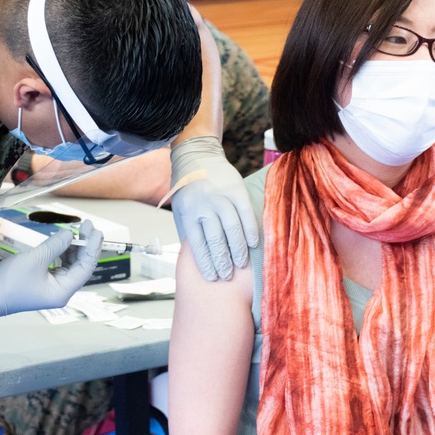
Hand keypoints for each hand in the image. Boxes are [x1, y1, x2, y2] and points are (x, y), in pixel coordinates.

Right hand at [0, 220, 102, 316]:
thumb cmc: (10, 282)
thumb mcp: (34, 259)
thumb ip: (55, 245)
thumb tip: (70, 234)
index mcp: (62, 291)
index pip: (85, 268)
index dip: (92, 248)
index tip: (96, 231)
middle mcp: (61, 290)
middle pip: (81, 265)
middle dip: (85, 245)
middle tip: (88, 226)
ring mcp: (54, 286)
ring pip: (71, 264)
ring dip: (75, 247)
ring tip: (78, 230)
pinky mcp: (46, 282)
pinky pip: (61, 265)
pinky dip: (64, 252)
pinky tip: (64, 241)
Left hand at [169, 136, 258, 280]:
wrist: (196, 156)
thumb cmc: (188, 190)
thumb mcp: (181, 210)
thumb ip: (190, 232)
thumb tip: (200, 259)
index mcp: (188, 212)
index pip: (198, 244)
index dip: (206, 263)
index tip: (213, 277)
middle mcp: (204, 205)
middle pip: (216, 239)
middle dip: (222, 261)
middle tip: (227, 276)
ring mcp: (221, 196)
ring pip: (233, 228)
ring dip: (238, 249)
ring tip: (241, 264)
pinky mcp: (236, 189)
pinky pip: (246, 213)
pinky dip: (251, 230)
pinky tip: (253, 243)